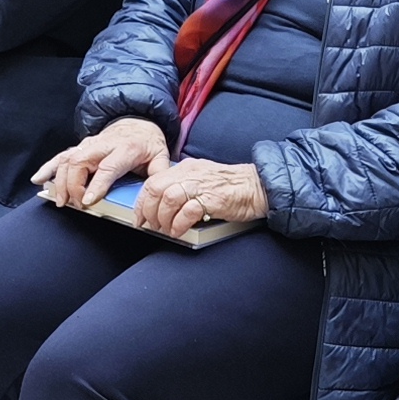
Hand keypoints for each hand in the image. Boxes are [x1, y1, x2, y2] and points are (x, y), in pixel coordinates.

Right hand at [33, 115, 173, 210]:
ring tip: (59, 200)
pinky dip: (48, 167)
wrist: (139, 121)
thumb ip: (158, 175)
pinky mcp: (80, 147)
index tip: (88, 201)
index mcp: (125, 148)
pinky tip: (38, 179)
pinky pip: (61, 156)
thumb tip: (152, 199)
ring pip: (68, 159)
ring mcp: (89, 144)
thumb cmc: (148, 143)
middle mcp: (104, 145)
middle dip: (74, 185)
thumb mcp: (160, 157)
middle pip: (81, 162)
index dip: (96, 184)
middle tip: (76, 204)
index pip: (107, 167)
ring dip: (60, 181)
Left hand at [133, 155, 268, 238]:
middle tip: (152, 226)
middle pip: (156, 189)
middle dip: (149, 211)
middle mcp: (190, 173)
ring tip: (167, 229)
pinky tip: (180, 231)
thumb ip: (183, 187)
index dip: (142, 202)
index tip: (140, 217)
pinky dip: (179, 224)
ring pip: (169, 198)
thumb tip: (162, 206)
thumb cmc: (231, 187)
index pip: (153, 181)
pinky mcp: (213, 198)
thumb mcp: (201, 180)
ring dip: (163, 218)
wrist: (258, 186)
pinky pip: (188, 211)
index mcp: (185, 168)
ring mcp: (201, 185)